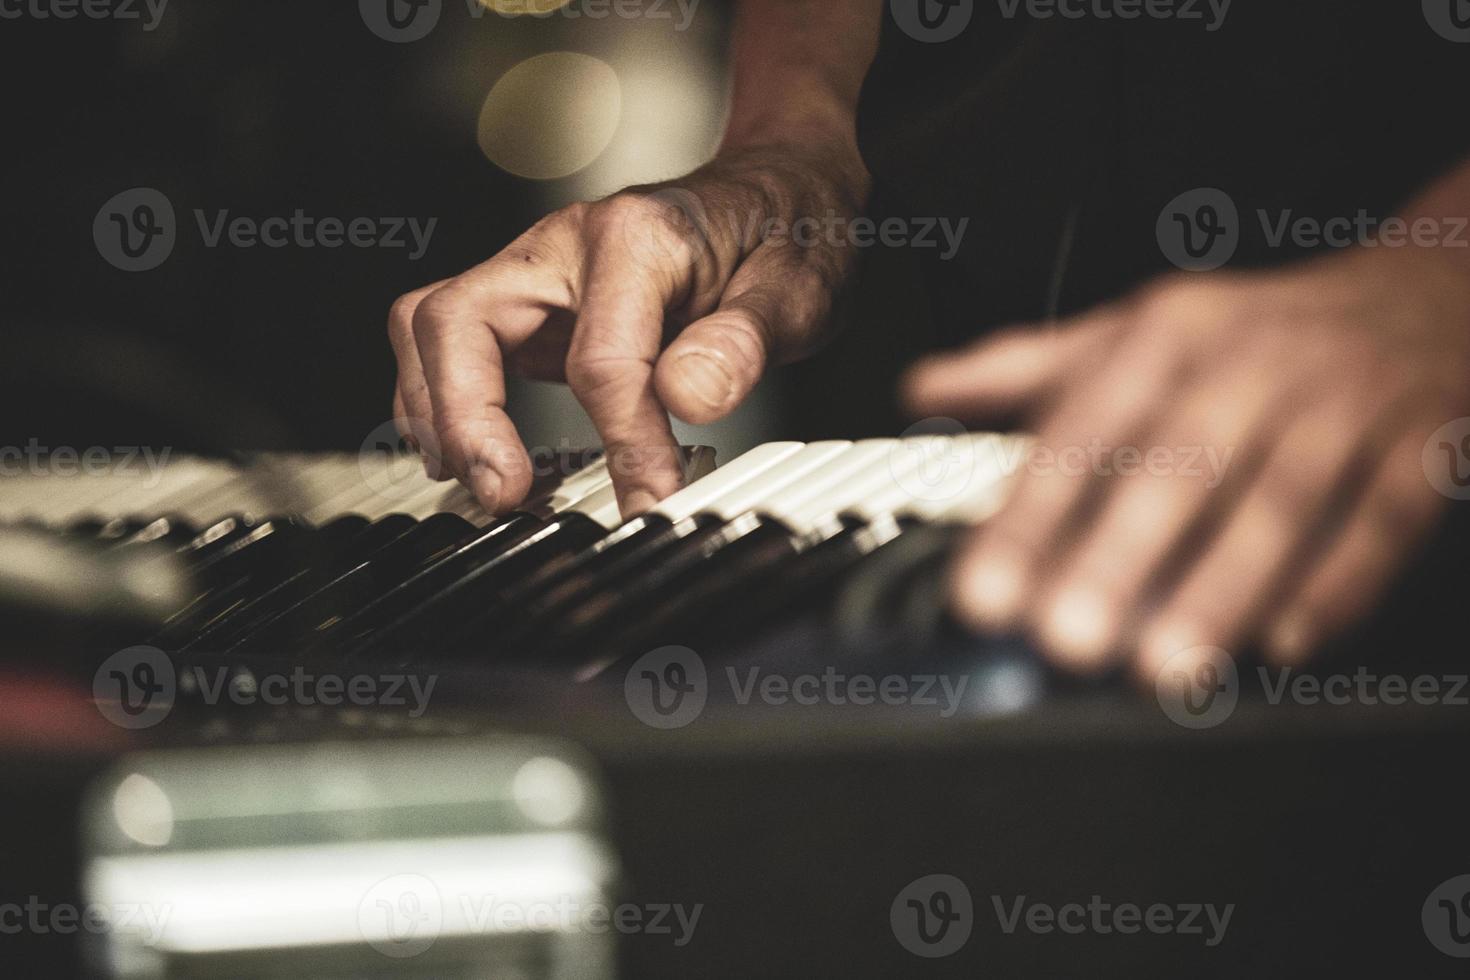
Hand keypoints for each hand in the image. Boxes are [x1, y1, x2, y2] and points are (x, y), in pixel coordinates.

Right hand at [389, 142, 866, 516]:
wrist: (781, 191)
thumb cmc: (785, 235)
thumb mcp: (799, 288)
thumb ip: (744, 342)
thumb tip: (688, 395)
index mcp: (637, 236)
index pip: (602, 360)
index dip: (625, 445)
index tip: (653, 502)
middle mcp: (566, 243)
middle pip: (460, 318)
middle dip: (466, 417)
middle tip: (505, 496)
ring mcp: (538, 268)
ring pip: (433, 324)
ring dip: (437, 409)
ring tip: (480, 483)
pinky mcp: (529, 300)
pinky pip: (451, 340)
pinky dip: (443, 398)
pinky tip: (473, 454)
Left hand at [904, 247, 1469, 677]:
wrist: (1425, 290)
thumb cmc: (1253, 328)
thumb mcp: (1136, 326)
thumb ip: (1027, 365)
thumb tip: (921, 390)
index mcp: (1164, 336)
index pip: (1081, 432)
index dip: (1028, 517)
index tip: (983, 593)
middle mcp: (1248, 363)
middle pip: (1179, 468)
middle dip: (1118, 557)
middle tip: (1066, 640)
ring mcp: (1341, 402)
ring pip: (1279, 501)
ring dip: (1222, 587)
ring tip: (1165, 667)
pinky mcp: (1420, 445)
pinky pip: (1379, 519)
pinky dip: (1336, 583)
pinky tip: (1284, 642)